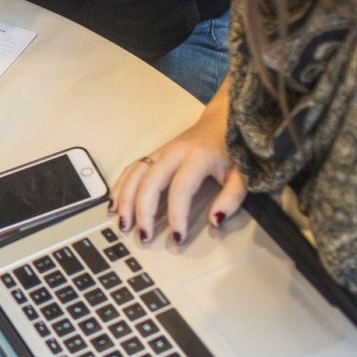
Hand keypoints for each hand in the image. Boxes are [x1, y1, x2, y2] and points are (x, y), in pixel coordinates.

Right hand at [110, 83, 242, 245]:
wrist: (222, 119)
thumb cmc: (232, 148)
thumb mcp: (242, 174)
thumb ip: (231, 199)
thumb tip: (215, 222)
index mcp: (197, 156)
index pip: (180, 189)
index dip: (177, 215)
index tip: (178, 238)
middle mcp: (174, 152)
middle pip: (149, 182)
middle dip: (143, 211)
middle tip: (144, 236)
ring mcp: (160, 152)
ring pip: (135, 175)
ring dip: (126, 200)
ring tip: (123, 223)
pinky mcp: (154, 154)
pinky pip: (131, 169)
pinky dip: (120, 187)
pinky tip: (115, 204)